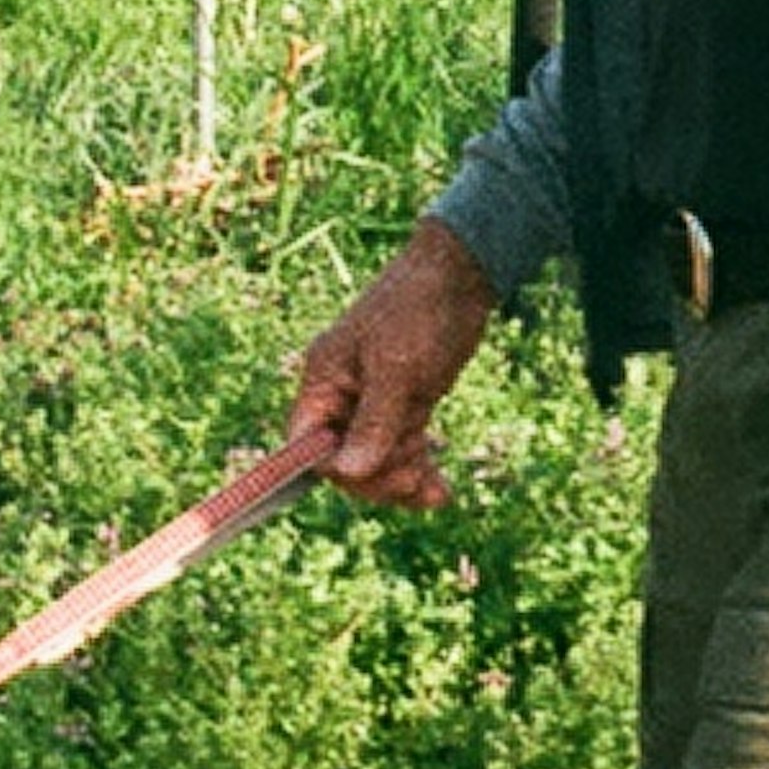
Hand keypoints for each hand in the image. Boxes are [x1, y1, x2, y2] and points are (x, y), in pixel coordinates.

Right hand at [288, 217, 494, 508]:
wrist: (461, 276)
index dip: (335, 469)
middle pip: (344, 461)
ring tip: (436, 492)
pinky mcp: (405, 405)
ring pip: (377, 461)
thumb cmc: (419, 310)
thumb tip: (350, 472)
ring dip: (404, 481)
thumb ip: (374, 420)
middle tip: (415, 480)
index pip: (307, 444)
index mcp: (323, 381)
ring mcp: (374, 403)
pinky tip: (441, 491)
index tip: (375, 475)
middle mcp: (342, 397)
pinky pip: (403, 450)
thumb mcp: (398, 367)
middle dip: (378, 478)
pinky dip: (420, 470)